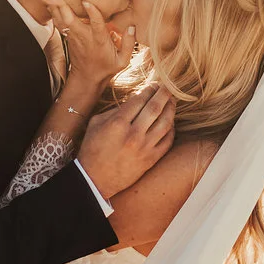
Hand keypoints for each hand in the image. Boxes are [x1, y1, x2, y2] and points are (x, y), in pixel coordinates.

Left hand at [48, 0, 134, 90]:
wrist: (86, 78)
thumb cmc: (106, 67)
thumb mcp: (122, 60)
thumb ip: (128, 43)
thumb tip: (132, 26)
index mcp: (99, 41)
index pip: (96, 25)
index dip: (92, 13)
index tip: (87, 1)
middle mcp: (84, 36)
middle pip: (71, 20)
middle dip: (64, 7)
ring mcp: (74, 36)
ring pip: (61, 20)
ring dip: (56, 6)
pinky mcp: (68, 36)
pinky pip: (59, 22)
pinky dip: (54, 12)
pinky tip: (50, 0)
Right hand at [77, 84, 174, 198]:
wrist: (94, 179)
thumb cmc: (92, 149)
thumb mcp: (96, 123)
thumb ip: (115, 110)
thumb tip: (134, 100)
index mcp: (117, 124)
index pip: (139, 100)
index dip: (148, 89)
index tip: (153, 85)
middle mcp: (133, 135)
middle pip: (155, 108)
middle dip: (163, 94)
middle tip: (167, 87)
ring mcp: (144, 148)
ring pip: (165, 123)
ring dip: (171, 109)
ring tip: (171, 101)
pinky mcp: (151, 160)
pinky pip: (168, 140)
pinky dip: (171, 129)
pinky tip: (170, 122)